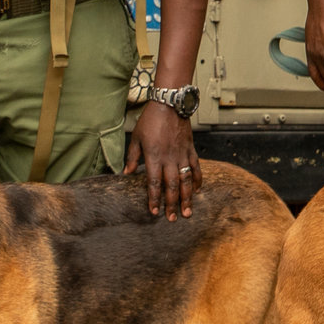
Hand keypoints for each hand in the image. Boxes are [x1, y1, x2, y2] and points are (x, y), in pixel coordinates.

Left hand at [123, 101, 198, 218]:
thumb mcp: (136, 138)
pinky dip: (197, 180)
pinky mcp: (190, 149)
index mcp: (154, 157)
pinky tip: (197, 190)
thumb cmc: (150, 120)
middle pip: (171, 186)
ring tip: (188, 212)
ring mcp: (182, 155)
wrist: (170, 105)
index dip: (154, 199)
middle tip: (173, 219)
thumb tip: (126, 173)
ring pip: (186, 180)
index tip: (154, 212)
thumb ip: (132, 157)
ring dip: (187, 198)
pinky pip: (196, 167)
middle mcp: (169, 159)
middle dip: (172, 204)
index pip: (154, 183)